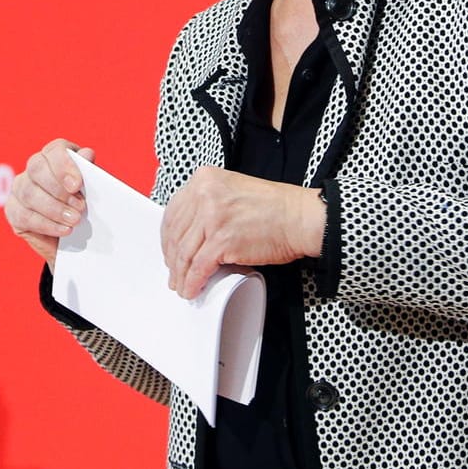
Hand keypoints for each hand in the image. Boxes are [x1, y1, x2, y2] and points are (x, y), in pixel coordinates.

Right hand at [4, 138, 94, 267]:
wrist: (75, 236)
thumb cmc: (83, 205)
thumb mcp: (91, 190)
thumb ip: (89, 172)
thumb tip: (87, 154)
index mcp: (56, 156)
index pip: (55, 150)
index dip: (65, 165)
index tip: (76, 185)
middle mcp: (35, 168)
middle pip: (37, 169)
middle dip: (59, 190)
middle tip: (80, 207)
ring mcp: (20, 187)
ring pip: (29, 193)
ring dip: (55, 209)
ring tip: (75, 220)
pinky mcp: (13, 210)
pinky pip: (24, 216)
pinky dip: (47, 225)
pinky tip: (64, 230)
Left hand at [160, 167, 325, 299]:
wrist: (299, 217)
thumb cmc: (274, 207)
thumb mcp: (232, 191)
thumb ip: (208, 203)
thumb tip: (189, 231)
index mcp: (204, 179)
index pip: (173, 212)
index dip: (167, 237)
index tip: (169, 249)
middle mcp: (205, 195)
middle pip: (175, 234)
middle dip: (172, 258)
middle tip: (174, 272)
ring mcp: (212, 217)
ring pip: (184, 253)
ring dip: (180, 274)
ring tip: (181, 285)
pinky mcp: (221, 241)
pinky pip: (198, 267)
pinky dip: (192, 282)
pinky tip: (191, 289)